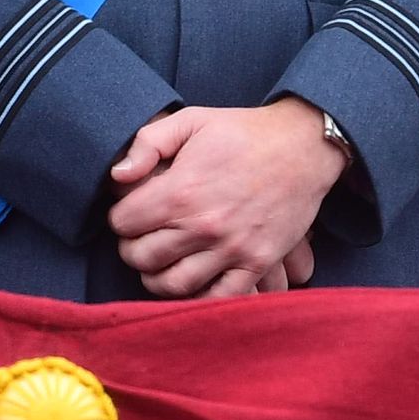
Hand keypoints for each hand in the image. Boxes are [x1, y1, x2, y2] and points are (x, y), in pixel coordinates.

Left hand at [106, 97, 340, 297]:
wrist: (302, 146)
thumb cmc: (241, 132)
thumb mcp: (190, 120)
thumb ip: (147, 143)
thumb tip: (116, 176)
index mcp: (180, 191)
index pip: (123, 223)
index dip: (120, 217)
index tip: (128, 212)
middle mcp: (203, 226)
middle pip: (142, 257)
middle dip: (132, 248)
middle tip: (139, 239)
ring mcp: (232, 249)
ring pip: (174, 285)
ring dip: (157, 277)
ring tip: (159, 264)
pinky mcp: (258, 263)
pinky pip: (220, 298)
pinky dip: (199, 298)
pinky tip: (192, 283)